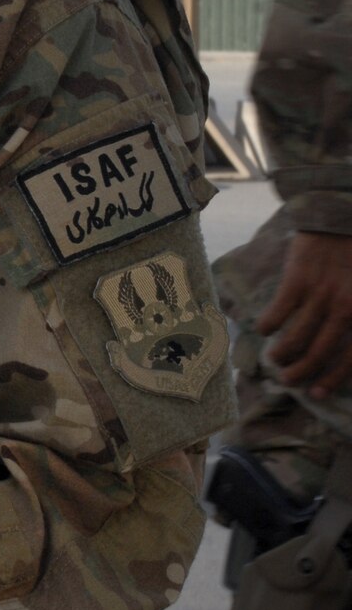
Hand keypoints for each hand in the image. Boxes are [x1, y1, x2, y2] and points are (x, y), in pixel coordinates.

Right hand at [257, 230, 351, 396]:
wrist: (339, 216)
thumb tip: (344, 344)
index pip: (351, 356)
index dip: (332, 379)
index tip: (316, 393)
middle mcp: (344, 308)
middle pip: (320, 353)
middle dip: (301, 373)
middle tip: (287, 381)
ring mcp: (321, 295)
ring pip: (296, 339)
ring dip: (282, 355)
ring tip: (274, 360)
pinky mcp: (298, 281)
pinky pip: (278, 314)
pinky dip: (269, 326)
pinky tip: (264, 329)